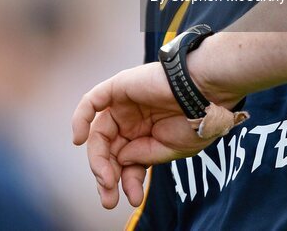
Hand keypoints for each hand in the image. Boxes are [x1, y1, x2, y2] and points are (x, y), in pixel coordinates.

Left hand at [71, 62, 215, 208]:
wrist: (207, 92)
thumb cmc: (196, 120)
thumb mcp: (171, 150)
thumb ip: (143, 156)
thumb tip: (120, 160)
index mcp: (147, 134)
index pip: (126, 160)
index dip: (127, 180)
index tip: (133, 198)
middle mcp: (133, 120)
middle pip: (110, 150)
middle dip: (108, 176)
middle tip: (110, 199)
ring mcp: (124, 104)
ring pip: (100, 133)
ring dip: (98, 159)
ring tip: (106, 180)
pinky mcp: (119, 87)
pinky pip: (91, 102)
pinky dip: (80, 119)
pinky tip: (79, 140)